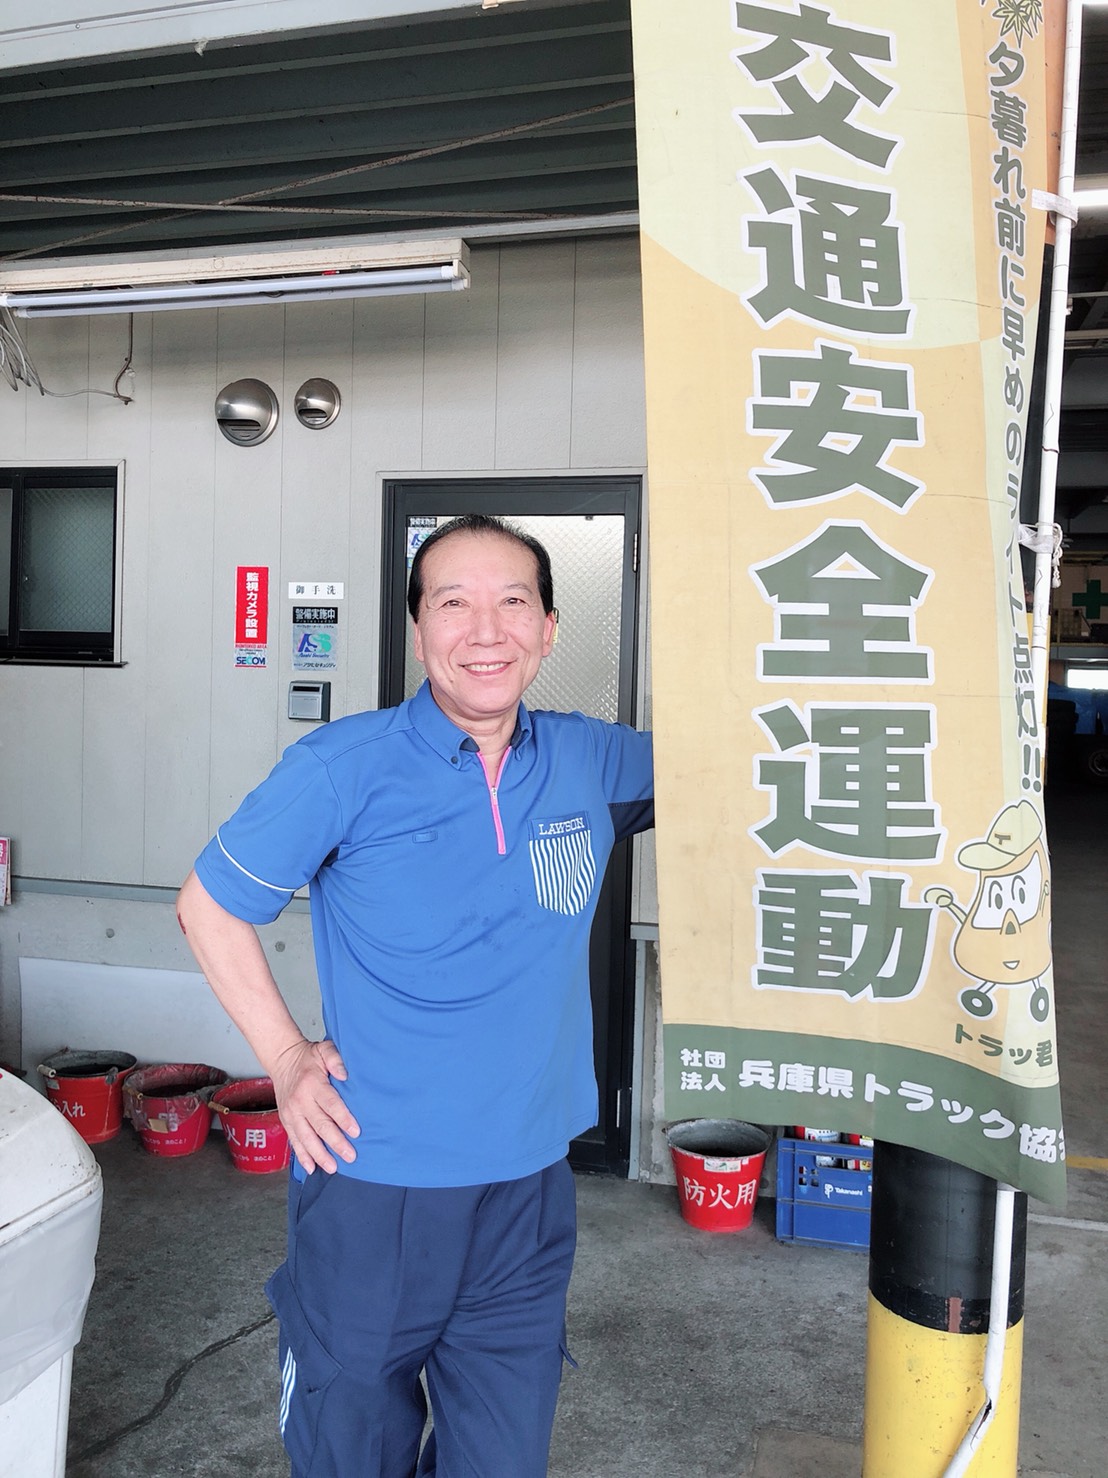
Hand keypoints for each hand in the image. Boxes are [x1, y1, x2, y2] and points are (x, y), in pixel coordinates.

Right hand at [270, 1037, 359, 1175]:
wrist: (283, 1060)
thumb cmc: (308, 1058)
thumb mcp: (323, 1050)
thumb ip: (336, 1059)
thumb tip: (345, 1074)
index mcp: (312, 1084)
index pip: (330, 1104)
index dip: (343, 1118)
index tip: (356, 1131)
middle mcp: (300, 1101)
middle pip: (319, 1125)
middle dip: (335, 1143)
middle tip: (350, 1156)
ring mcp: (291, 1113)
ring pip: (306, 1137)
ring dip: (319, 1154)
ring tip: (333, 1167)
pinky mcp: (286, 1120)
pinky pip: (294, 1141)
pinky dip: (302, 1155)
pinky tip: (311, 1167)